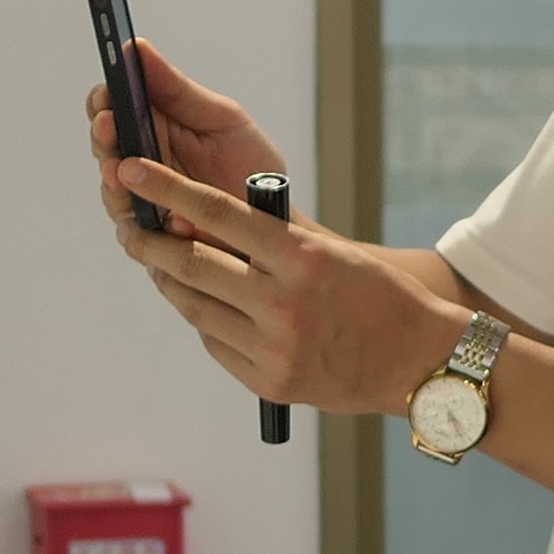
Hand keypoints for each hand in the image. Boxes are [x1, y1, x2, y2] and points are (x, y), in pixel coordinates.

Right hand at [78, 35, 290, 249]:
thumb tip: (138, 49)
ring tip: (122, 171)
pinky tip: (164, 218)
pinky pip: (138, 236)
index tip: (106, 93)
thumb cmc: (251, 168)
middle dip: (104, 137)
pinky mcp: (154, 242)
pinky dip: (147, 226)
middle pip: (105, 149)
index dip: (103, 100)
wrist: (277, 221)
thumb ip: (179, 91)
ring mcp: (144, 203)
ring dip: (116, 182)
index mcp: (153, 129)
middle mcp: (141, 165)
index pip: (112, 108)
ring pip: (114, 193)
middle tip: (108, 127)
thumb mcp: (223, 120)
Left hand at [110, 155, 465, 413]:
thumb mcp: (335, 254)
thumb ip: (277, 243)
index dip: (166, 189)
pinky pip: (216, 344)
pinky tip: (206, 308)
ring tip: (159, 266)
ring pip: (196, 307)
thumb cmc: (382, 299)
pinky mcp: (270, 382)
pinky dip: (205, 321)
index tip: (130, 171)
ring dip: (171, 283)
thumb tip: (209, 225)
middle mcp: (283, 303)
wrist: (423, 364)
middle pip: (192, 264)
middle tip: (129, 228)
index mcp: (302, 259)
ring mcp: (273, 348)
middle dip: (150, 243)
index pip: (218, 213)